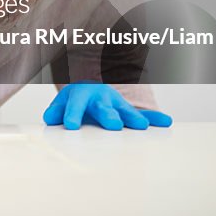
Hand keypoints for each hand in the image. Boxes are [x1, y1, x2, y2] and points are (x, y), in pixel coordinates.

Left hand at [44, 82, 172, 130]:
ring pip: (126, 112)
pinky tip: (166, 122)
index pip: (75, 105)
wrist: (92, 89)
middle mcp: (102, 99)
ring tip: (141, 126)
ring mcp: (117, 105)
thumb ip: (56, 111)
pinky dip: (155, 118)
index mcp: (82, 96)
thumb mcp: (62, 103)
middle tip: (113, 125)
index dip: (72, 114)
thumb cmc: (76, 101)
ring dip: (133, 118)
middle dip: (109, 116)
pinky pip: (145, 115)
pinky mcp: (129, 112)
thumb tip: (49, 118)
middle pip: (104, 108)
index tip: (70, 126)